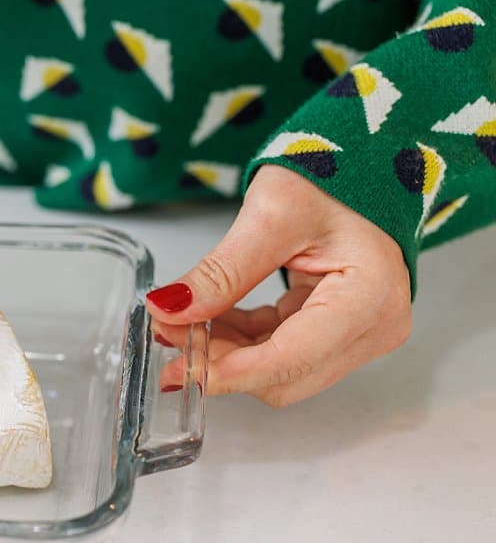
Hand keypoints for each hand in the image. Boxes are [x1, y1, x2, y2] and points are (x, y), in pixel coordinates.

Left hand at [149, 165, 412, 406]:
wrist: (362, 164)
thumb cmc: (333, 176)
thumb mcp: (269, 216)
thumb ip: (220, 272)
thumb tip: (170, 309)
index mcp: (369, 299)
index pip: (289, 361)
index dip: (228, 372)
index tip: (178, 368)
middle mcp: (374, 327)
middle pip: (284, 377)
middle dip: (220, 362)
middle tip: (168, 331)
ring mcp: (361, 333)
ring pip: (278, 372)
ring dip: (225, 353)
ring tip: (181, 322)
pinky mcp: (340, 331)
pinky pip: (281, 352)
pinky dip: (241, 342)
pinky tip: (210, 320)